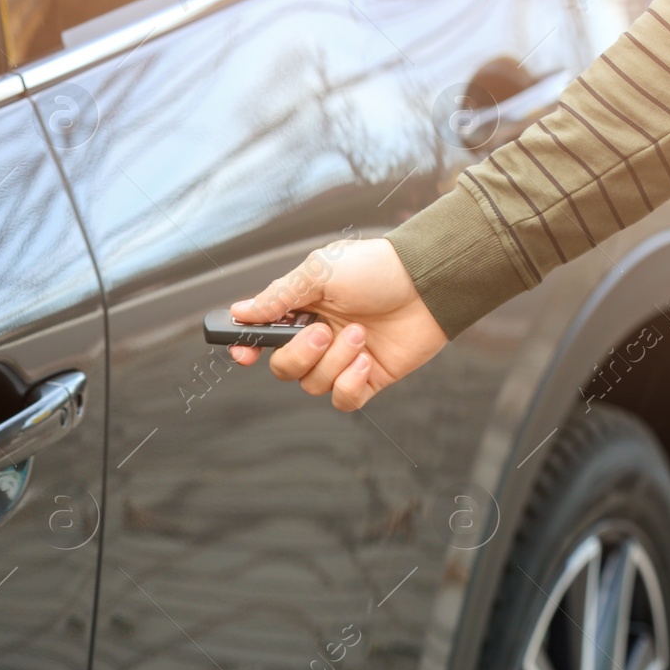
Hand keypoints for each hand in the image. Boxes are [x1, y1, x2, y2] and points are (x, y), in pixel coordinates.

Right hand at [229, 238, 446, 410]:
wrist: (428, 283)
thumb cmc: (377, 268)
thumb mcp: (321, 272)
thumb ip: (280, 296)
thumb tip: (241, 312)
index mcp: (302, 308)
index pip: (263, 335)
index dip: (248, 347)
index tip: (246, 353)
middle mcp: (318, 335)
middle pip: (284, 367)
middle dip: (300, 354)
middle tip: (324, 331)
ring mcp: (343, 358)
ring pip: (314, 385)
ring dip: (335, 362)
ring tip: (361, 334)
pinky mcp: (368, 377)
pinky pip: (344, 400)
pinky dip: (350, 384)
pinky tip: (366, 360)